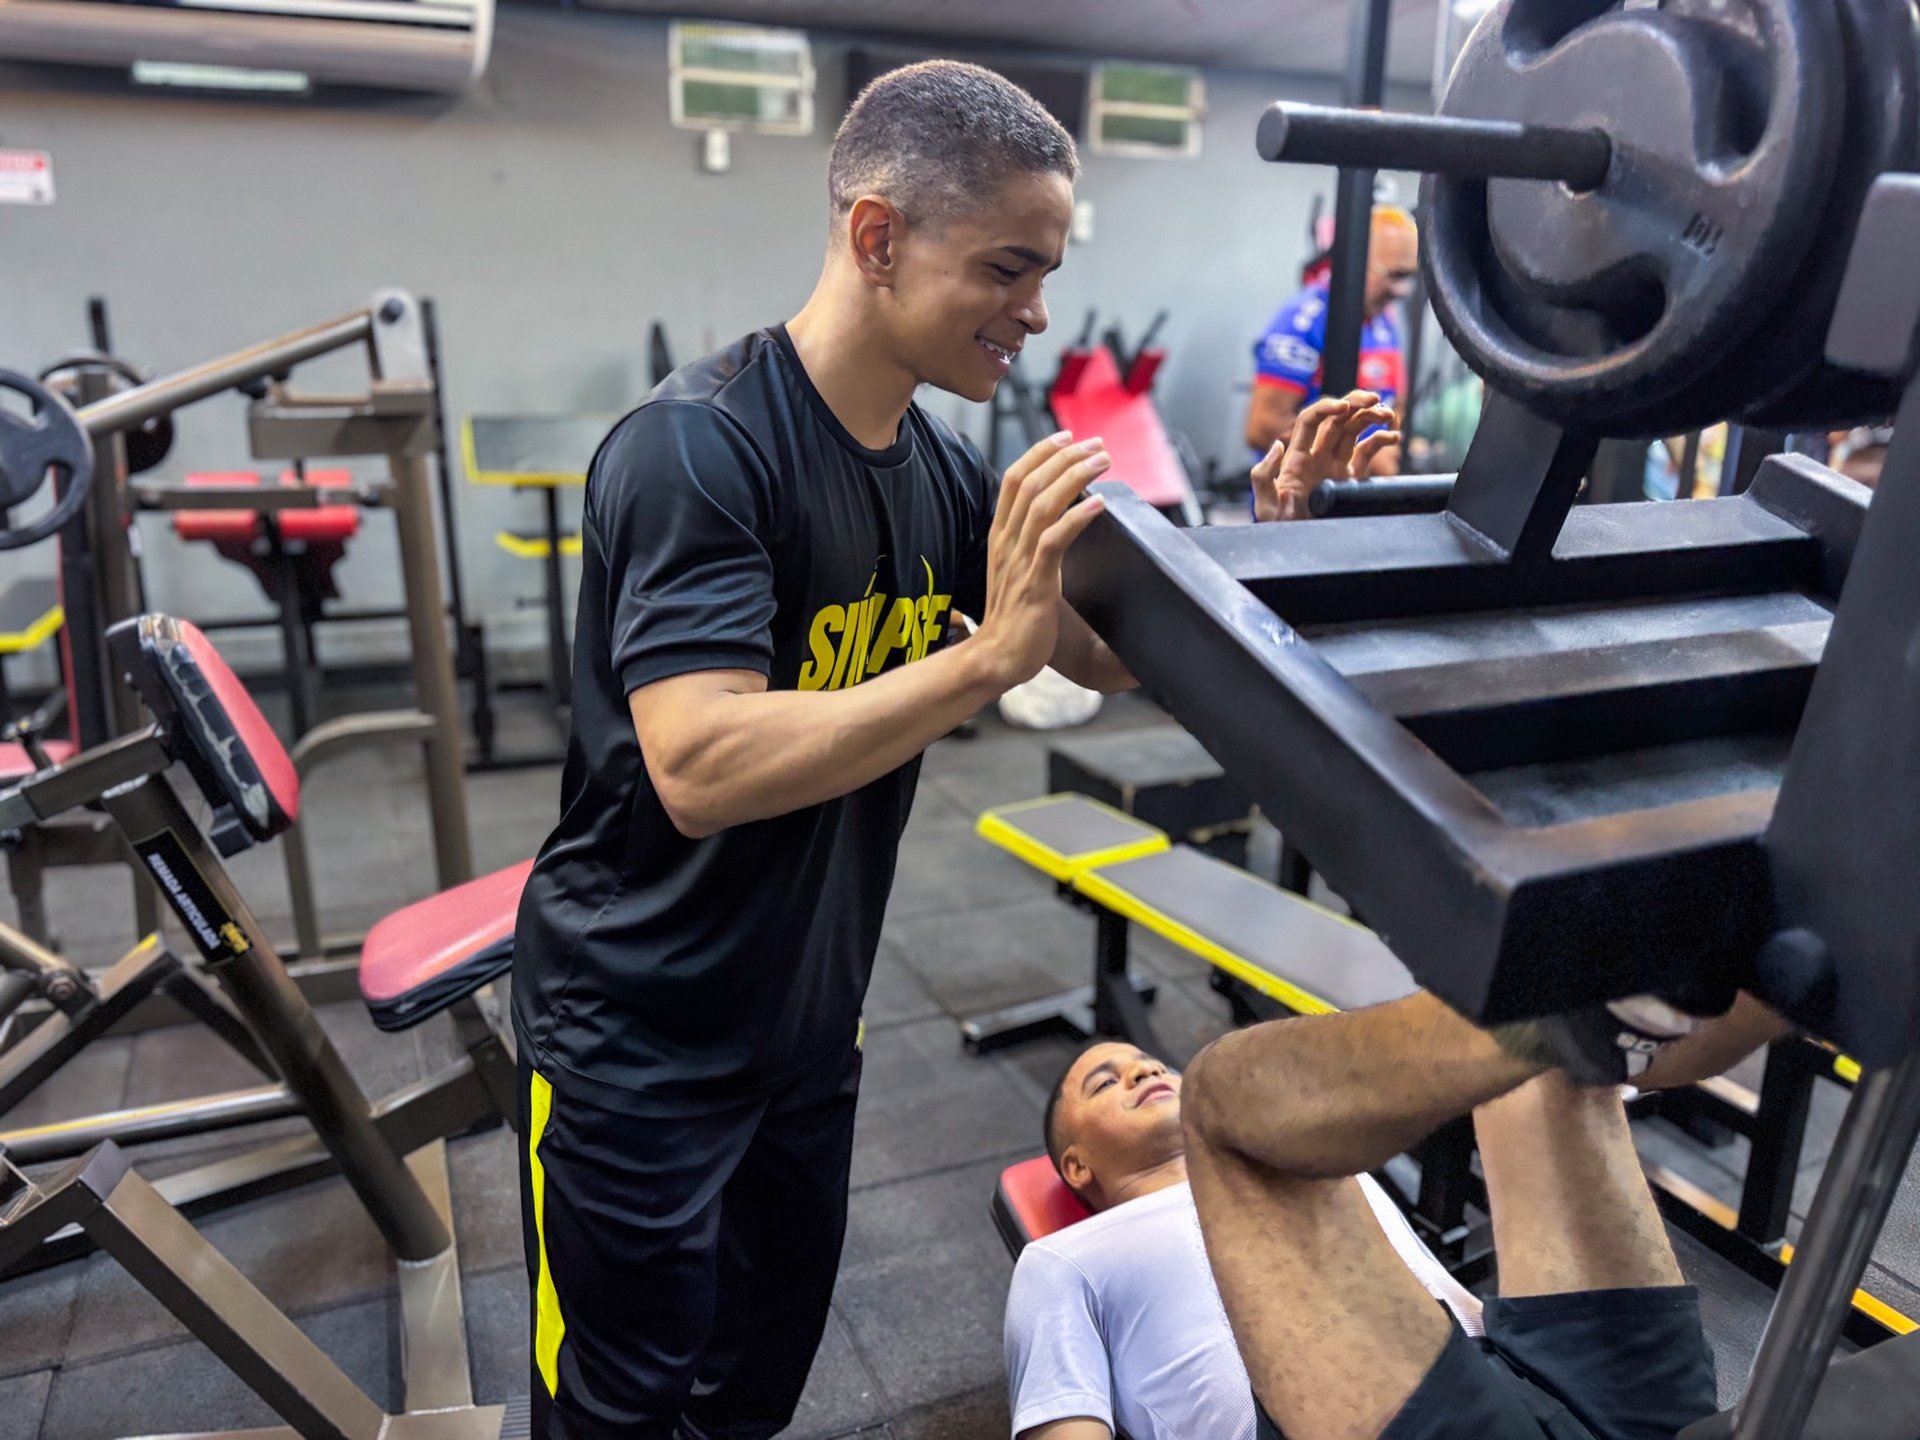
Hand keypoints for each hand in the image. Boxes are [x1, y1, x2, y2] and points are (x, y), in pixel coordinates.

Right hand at [975, 431, 1110, 689]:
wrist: (997, 659)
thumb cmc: (1014, 619)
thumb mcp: (1019, 571)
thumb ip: (1032, 545)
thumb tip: (1060, 521)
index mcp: (1001, 536)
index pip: (1015, 478)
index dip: (1041, 452)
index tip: (1067, 437)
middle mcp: (1007, 542)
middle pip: (1030, 482)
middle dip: (1065, 456)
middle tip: (1096, 444)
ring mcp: (1019, 562)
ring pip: (1042, 504)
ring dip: (1074, 477)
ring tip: (1102, 462)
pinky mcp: (1035, 584)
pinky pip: (1054, 541)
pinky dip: (1077, 518)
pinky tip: (1098, 503)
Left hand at [1251, 390, 1399, 521]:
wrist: (1296, 548)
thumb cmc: (1279, 529)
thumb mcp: (1266, 506)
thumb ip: (1264, 475)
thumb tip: (1277, 446)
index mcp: (1297, 458)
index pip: (1310, 420)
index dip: (1327, 408)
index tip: (1345, 407)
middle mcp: (1317, 456)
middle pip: (1337, 419)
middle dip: (1356, 403)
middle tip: (1376, 399)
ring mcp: (1335, 466)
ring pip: (1354, 430)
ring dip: (1371, 416)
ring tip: (1389, 415)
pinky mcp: (1349, 479)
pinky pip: (1366, 452)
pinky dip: (1380, 440)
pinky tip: (1393, 437)